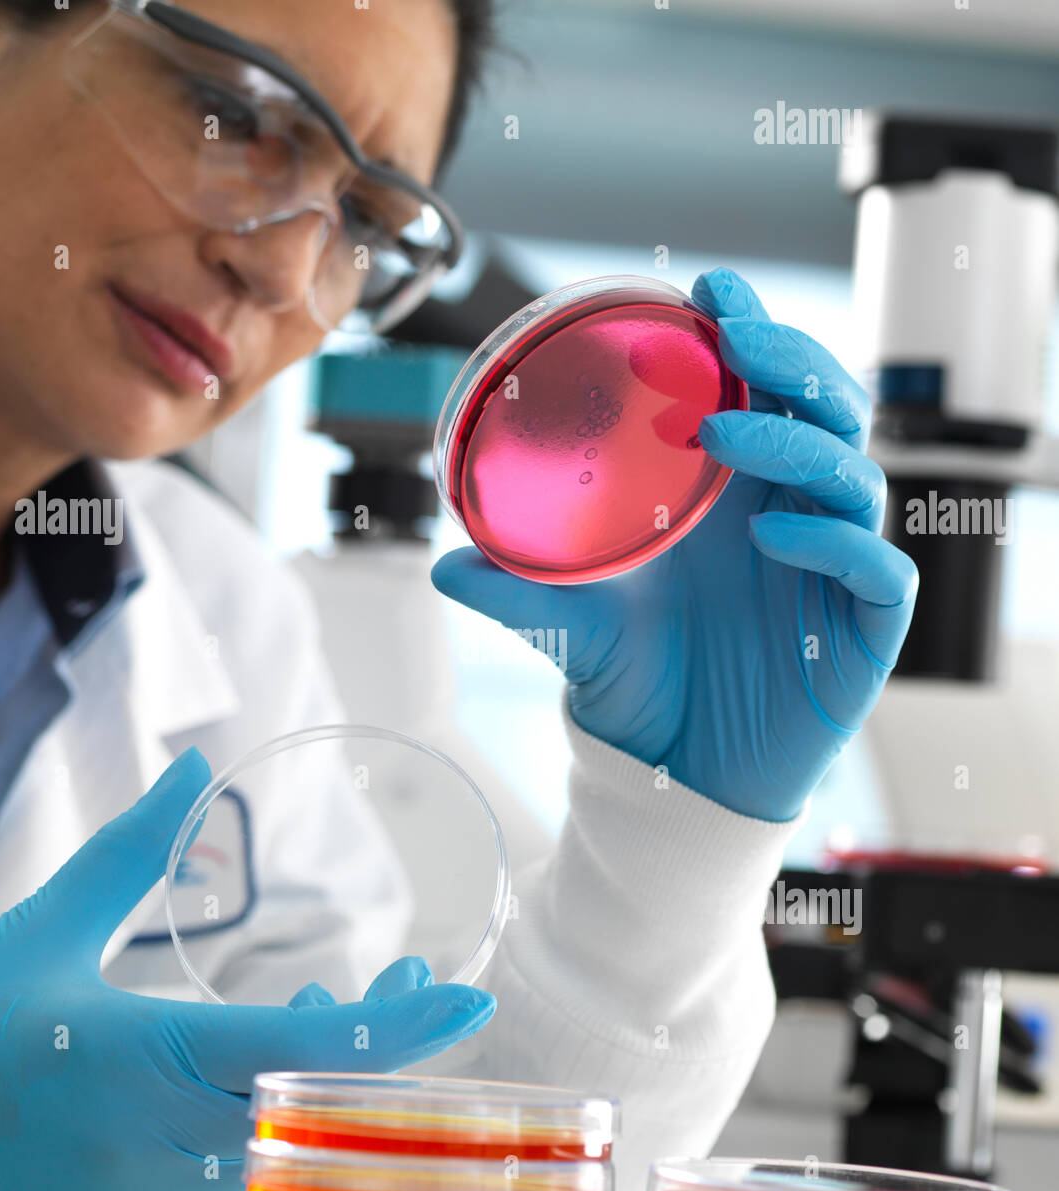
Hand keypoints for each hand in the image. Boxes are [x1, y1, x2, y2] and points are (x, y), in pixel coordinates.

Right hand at [0, 751, 494, 1190]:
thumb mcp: (58, 917)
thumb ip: (135, 845)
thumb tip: (196, 766)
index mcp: (135, 1052)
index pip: (302, 1047)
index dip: (396, 1026)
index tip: (467, 999)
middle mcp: (143, 1144)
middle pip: (312, 1106)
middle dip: (379, 1048)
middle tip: (415, 989)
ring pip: (283, 1162)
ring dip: (326, 1094)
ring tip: (325, 1023)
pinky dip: (269, 1144)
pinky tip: (263, 1089)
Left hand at [432, 267, 917, 822]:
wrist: (678, 777)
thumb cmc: (641, 682)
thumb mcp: (572, 627)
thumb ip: (520, 592)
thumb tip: (441, 567)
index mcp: (735, 494)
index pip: (765, 392)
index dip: (750, 333)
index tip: (708, 288)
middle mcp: (792, 515)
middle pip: (827, 410)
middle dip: (789, 360)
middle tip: (734, 335)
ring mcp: (834, 567)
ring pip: (854, 473)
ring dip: (796, 441)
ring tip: (722, 430)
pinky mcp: (864, 627)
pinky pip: (875, 569)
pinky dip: (831, 542)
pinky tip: (770, 536)